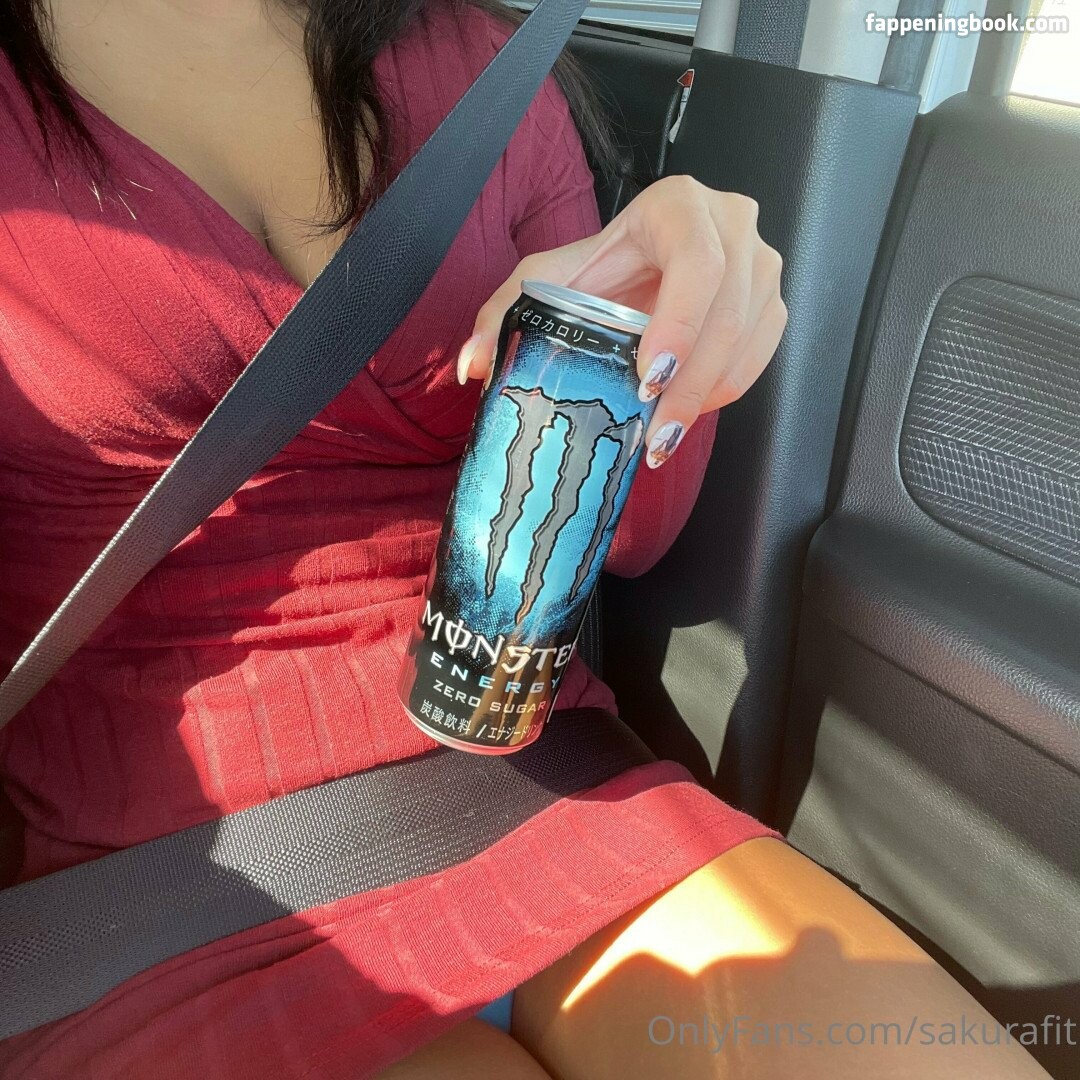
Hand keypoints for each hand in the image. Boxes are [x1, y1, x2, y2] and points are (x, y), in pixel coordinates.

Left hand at [457, 175, 786, 466]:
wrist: (641, 263)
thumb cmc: (600, 269)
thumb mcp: (547, 278)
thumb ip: (505, 312)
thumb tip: (472, 366)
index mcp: (679, 206)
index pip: (697, 260)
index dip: (680, 322)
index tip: (649, 378)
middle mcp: (731, 224)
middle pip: (729, 310)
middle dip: (692, 381)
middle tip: (655, 431)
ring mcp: (760, 263)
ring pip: (750, 337)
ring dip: (709, 396)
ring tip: (664, 437)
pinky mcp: (772, 301)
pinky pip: (761, 355)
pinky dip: (725, 391)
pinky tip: (687, 413)